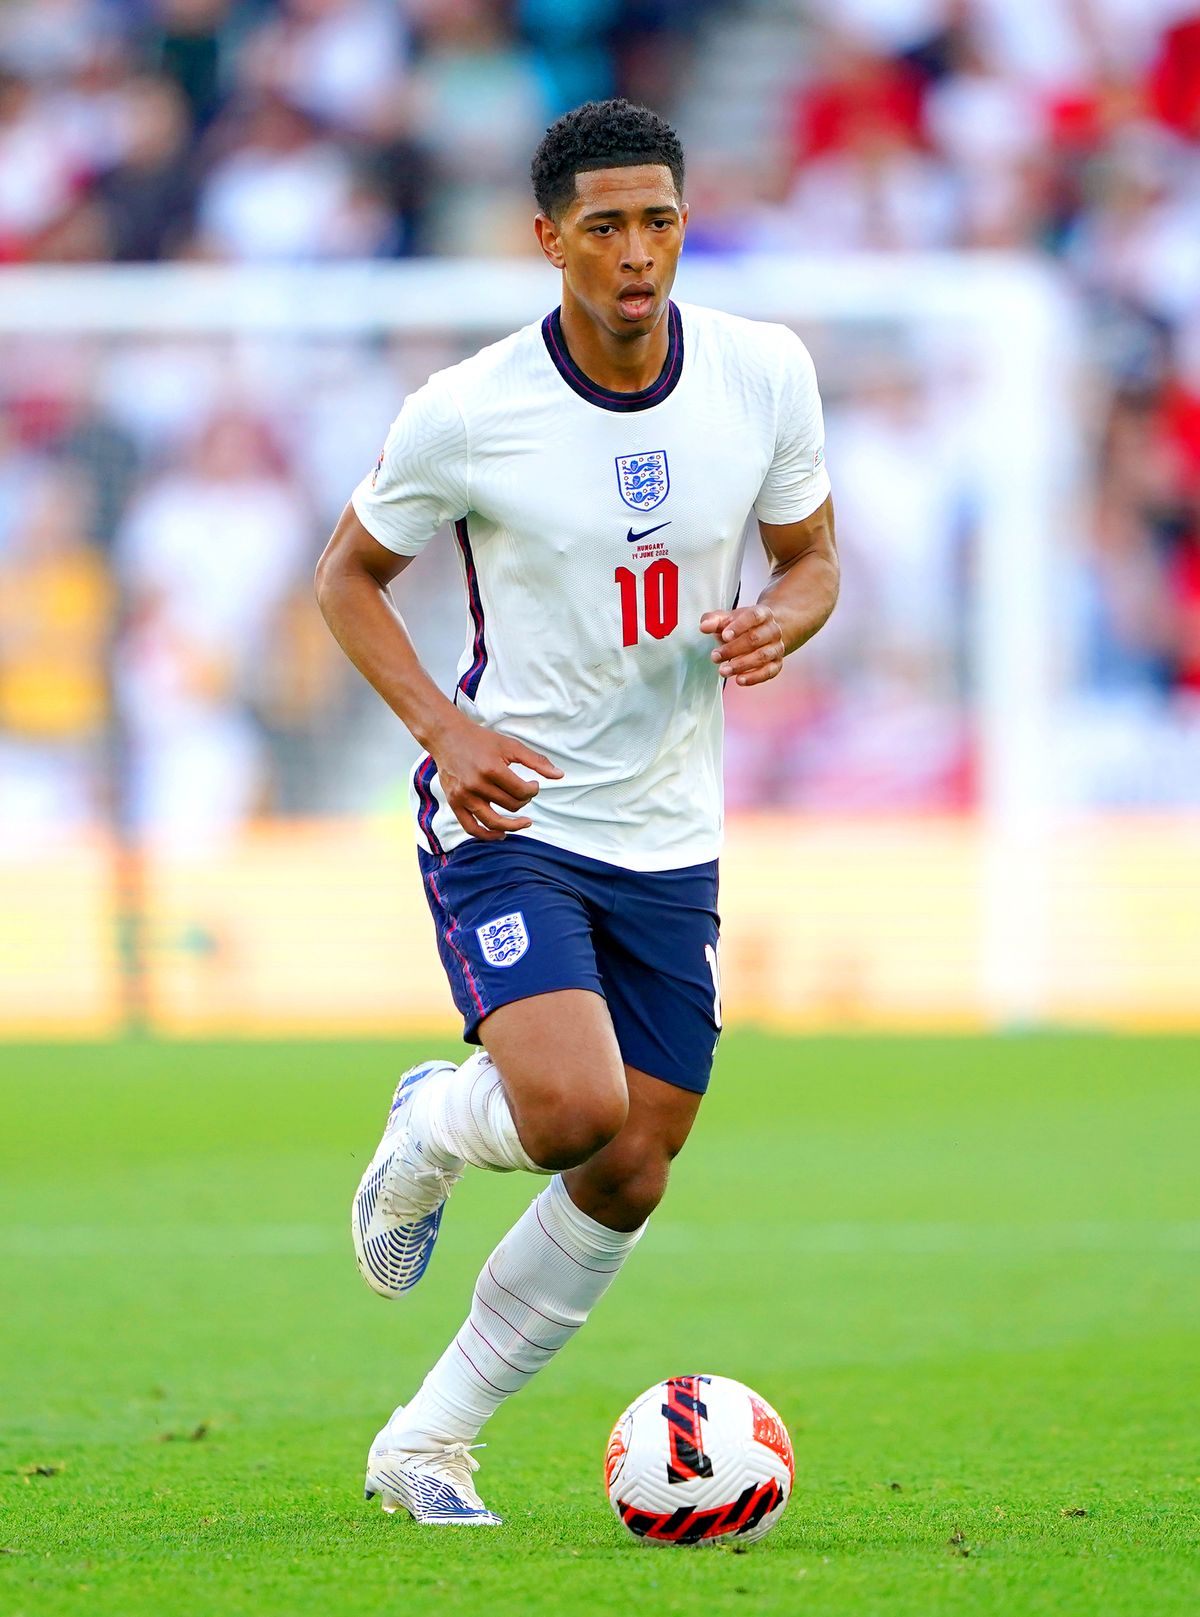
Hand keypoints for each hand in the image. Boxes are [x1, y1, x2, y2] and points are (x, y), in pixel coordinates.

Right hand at [431, 715, 562, 841]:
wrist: (448, 737)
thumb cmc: (482, 740)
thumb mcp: (511, 746)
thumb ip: (536, 761)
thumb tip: (560, 776)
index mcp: (491, 769)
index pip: (522, 792)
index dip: (533, 790)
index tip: (532, 784)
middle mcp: (476, 785)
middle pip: (510, 805)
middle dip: (523, 801)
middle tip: (524, 793)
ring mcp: (464, 796)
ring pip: (493, 821)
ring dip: (512, 825)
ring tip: (525, 823)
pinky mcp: (454, 803)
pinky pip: (471, 827)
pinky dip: (487, 835)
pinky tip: (501, 834)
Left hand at [699, 604, 785, 686]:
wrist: (763, 632)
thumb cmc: (742, 625)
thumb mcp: (727, 619)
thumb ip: (714, 620)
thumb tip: (704, 626)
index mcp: (763, 614)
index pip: (754, 617)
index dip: (739, 626)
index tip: (724, 636)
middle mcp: (773, 630)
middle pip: (756, 638)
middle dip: (733, 649)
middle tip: (715, 657)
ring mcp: (777, 647)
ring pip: (762, 656)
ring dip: (741, 665)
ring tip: (723, 671)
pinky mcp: (777, 663)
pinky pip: (769, 672)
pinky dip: (754, 677)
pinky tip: (739, 680)